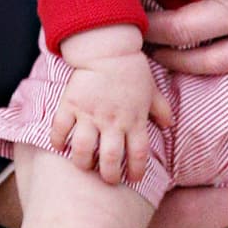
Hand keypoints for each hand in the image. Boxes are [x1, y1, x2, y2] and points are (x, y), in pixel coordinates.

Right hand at [50, 41, 172, 184]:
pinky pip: (60, 128)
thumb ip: (161, 109)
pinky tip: (60, 146)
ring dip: (83, 163)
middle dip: (108, 175)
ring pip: (83, 149)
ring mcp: (90, 114)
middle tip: (107, 178)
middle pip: (109, 159)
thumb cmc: (132, 70)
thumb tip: (169, 125)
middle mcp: (112, 121)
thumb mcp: (153, 90)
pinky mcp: (71, 104)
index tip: (132, 178)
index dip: (135, 171)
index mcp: (134, 120)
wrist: (108, 49)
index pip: (138, 155)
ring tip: (84, 165)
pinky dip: (58, 141)